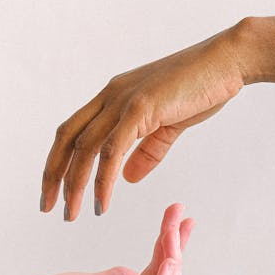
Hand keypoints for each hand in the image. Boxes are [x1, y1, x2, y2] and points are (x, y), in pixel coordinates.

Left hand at [41, 24, 244, 219]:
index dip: (58, 161)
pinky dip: (103, 180)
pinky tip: (101, 203)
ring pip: (85, 148)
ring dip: (75, 184)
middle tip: (47, 208)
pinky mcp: (141, 108)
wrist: (227, 61)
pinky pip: (112, 150)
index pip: (72, 131)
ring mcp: (124, 100)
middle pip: (67, 139)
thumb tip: (126, 178)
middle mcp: (110, 96)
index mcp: (113, 96)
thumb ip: (147, 150)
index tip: (54, 191)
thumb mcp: (169, 124)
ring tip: (73, 214)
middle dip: (53, 175)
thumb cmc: (203, 87)